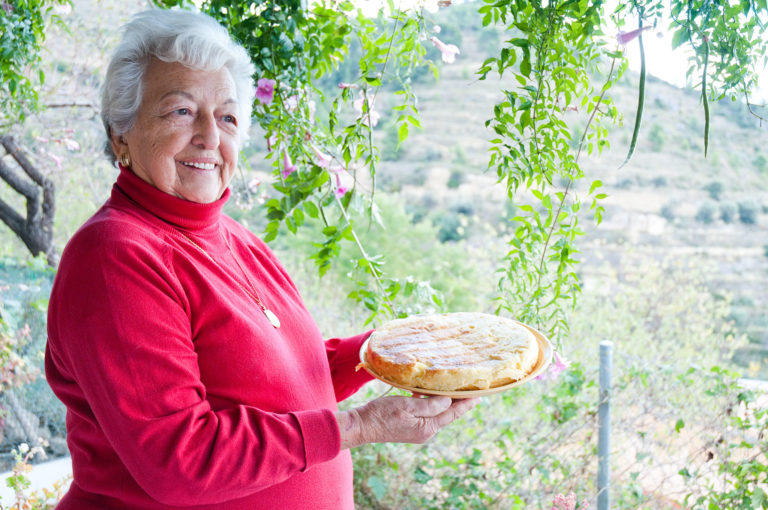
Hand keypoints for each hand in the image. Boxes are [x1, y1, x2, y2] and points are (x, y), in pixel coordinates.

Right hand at [336, 395, 477, 449]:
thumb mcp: (408, 406)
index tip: (479, 394)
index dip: (466, 403)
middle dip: (459, 402)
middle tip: (470, 389)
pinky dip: (430, 403)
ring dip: (443, 401)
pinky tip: (425, 393)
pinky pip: (426, 414)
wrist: (361, 425)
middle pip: (447, 414)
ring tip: (452, 388)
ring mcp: (417, 431)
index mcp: (427, 428)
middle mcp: (425, 432)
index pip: (453, 413)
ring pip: (437, 413)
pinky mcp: (410, 427)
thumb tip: (449, 401)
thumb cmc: (382, 414)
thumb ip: (430, 405)